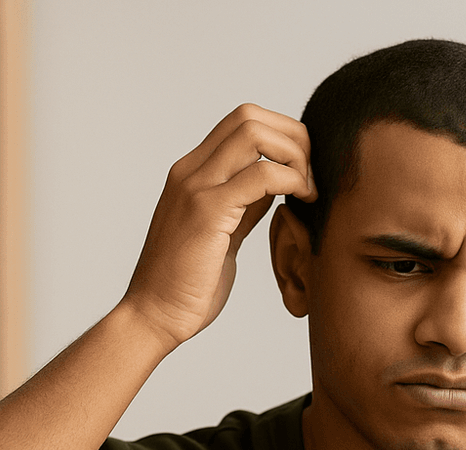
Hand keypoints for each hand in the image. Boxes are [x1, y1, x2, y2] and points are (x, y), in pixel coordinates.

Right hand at [121, 104, 316, 350]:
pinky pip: (261, 174)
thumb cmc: (189, 285)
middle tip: (311, 179)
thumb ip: (244, 205)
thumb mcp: (224, 234)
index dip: (282, 137)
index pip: (242, 123)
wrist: (154, 316)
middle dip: (294, 138)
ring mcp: (196, 187)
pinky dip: (291, 180)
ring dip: (295, 156)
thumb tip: (273, 187)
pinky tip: (301, 203)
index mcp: (192, 173)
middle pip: (250, 116)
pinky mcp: (208, 211)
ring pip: (255, 133)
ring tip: (307, 192)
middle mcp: (190, 171)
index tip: (302, 174)